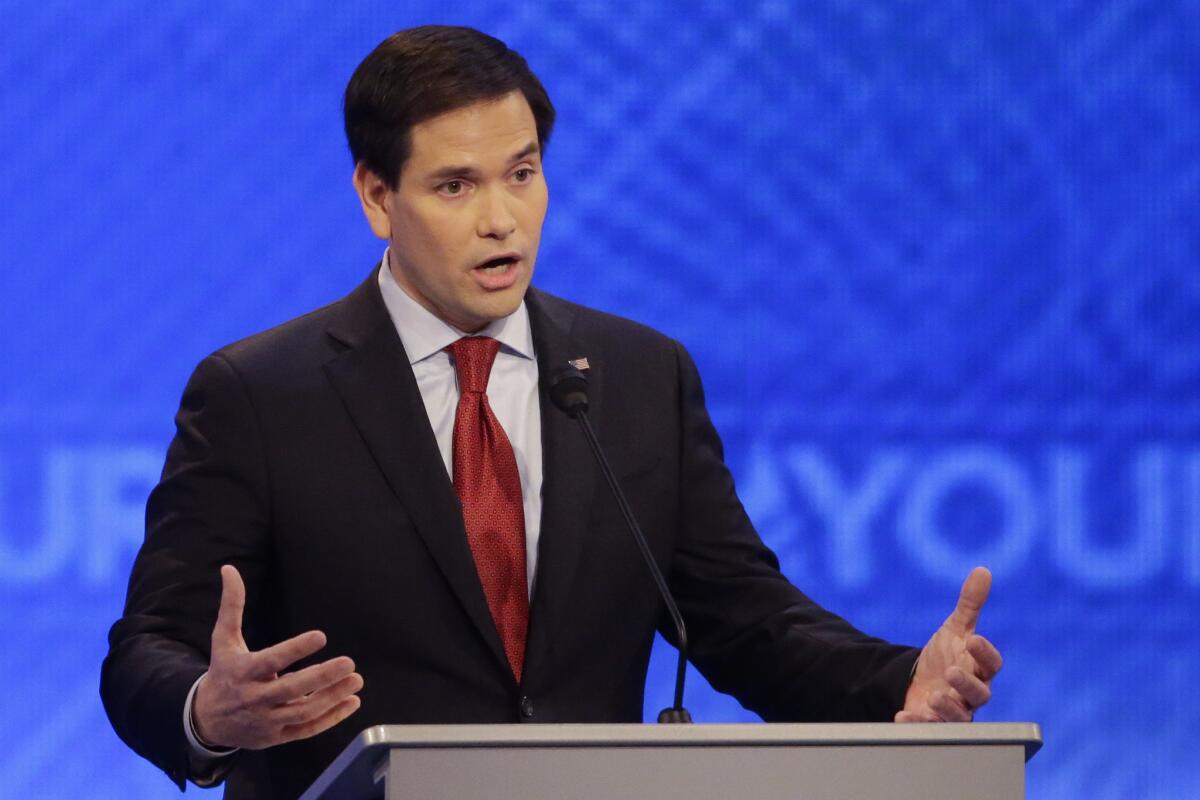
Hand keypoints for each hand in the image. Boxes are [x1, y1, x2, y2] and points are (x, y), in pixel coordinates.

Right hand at [192, 565, 363, 748]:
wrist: (207, 720)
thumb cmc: (224, 672)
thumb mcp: (223, 639)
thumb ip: (232, 605)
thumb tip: (229, 568)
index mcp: (244, 672)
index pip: (272, 660)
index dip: (295, 649)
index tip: (321, 636)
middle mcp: (256, 698)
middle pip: (293, 689)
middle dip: (322, 677)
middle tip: (349, 662)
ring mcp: (268, 720)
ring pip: (304, 712)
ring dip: (332, 697)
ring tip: (356, 680)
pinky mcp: (278, 736)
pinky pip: (307, 729)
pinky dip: (331, 718)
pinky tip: (352, 702)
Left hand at [896, 566, 1002, 722]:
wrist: (923, 681)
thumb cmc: (947, 655)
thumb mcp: (955, 629)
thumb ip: (970, 603)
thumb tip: (982, 570)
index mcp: (980, 668)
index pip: (992, 663)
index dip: (986, 652)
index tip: (973, 639)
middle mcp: (972, 693)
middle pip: (980, 693)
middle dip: (967, 684)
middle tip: (952, 672)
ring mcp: (955, 710)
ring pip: (959, 716)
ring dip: (947, 708)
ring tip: (933, 696)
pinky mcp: (934, 723)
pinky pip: (930, 729)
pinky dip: (918, 723)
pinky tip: (903, 715)